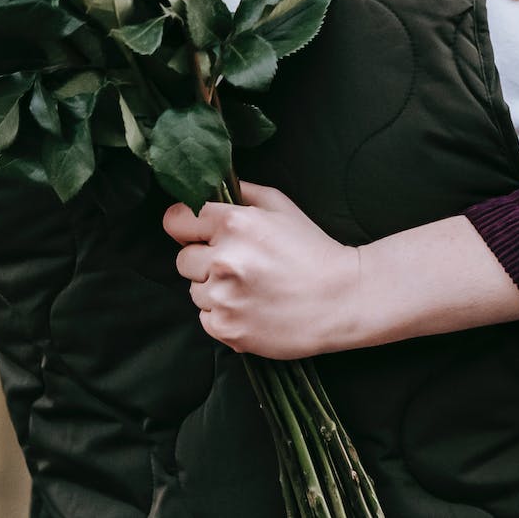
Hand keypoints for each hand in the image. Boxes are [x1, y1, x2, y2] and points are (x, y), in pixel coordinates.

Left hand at [163, 181, 363, 358]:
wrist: (342, 300)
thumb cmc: (313, 250)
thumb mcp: (283, 207)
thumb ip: (244, 193)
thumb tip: (210, 189)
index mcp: (235, 223)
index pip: (176, 219)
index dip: (187, 226)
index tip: (197, 232)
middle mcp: (223, 259)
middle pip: (182, 258)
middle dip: (204, 260)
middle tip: (238, 264)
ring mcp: (223, 297)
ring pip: (194, 291)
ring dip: (215, 289)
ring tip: (251, 289)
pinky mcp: (226, 328)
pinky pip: (206, 318)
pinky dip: (224, 315)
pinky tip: (252, 308)